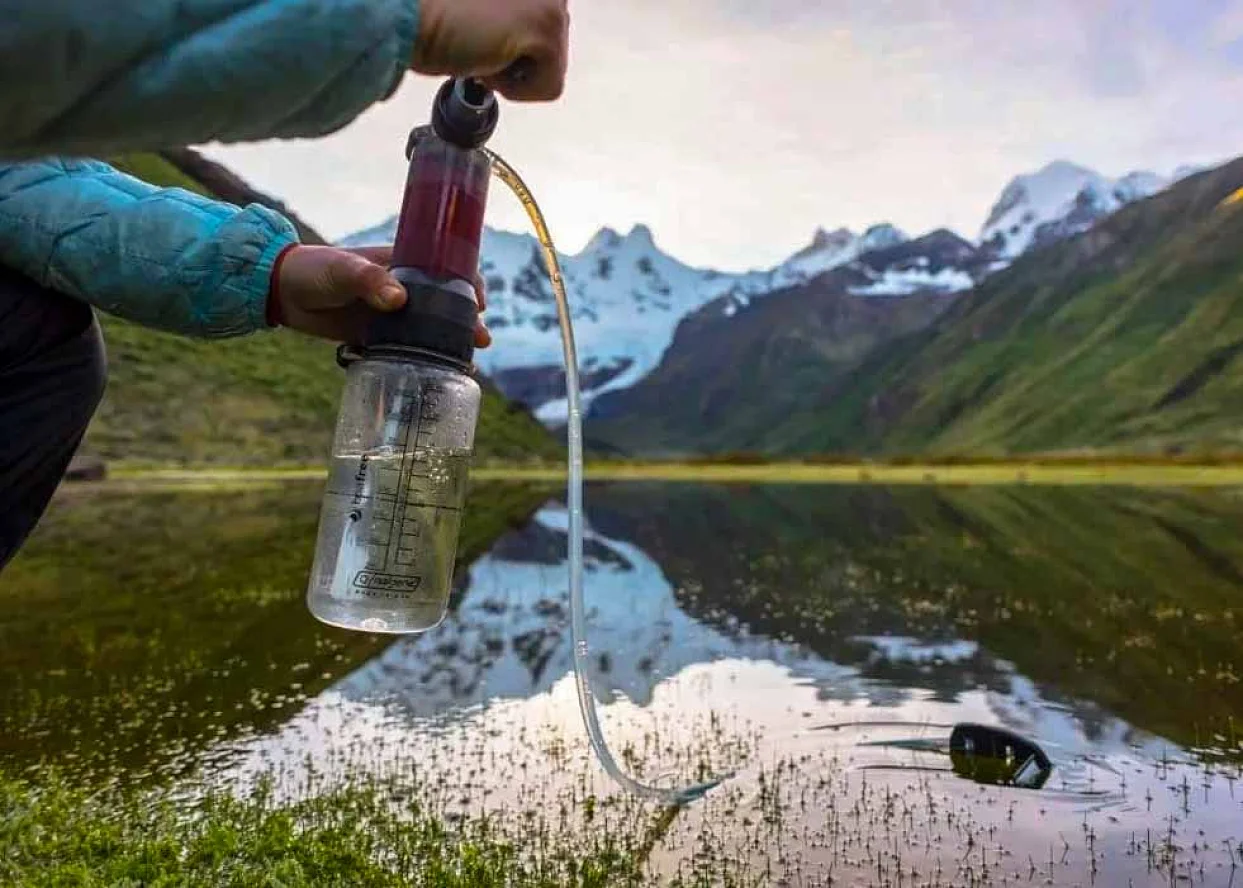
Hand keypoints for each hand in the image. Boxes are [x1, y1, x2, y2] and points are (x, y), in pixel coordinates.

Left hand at [268, 244, 490, 347]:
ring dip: (450, 344)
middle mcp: (404, 289)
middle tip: (481, 339)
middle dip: (468, 321)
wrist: (281, 292)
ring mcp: (392, 315)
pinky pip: (406, 349)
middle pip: (447, 304)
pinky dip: (423, 360)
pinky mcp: (377, 337)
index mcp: (402, 263)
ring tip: (467, 362)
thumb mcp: (343, 269)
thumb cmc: (314, 269)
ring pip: (431, 329)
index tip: (479, 302)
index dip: (469, 284)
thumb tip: (399, 299)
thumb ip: (370, 280)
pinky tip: (437, 374)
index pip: (447, 269)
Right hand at [411, 0, 569, 101]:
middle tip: (478, 43)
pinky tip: (487, 62)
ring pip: (552, 69)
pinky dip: (516, 91)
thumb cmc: (433, 16)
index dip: (514, 48)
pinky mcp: (546, 29)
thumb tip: (528, 47)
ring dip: (513, 73)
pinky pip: (550, 87)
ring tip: (481, 48)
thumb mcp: (486, 12)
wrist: (408, 18)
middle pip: (553, 50)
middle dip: (517, 59)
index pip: (545, 31)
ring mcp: (552, 3)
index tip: (482, 38)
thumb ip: (512, 19)